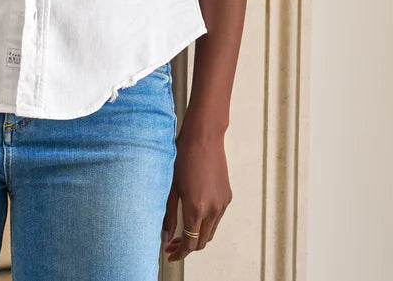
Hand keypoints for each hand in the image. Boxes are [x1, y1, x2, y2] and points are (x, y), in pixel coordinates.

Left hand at [161, 126, 232, 261]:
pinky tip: (194, 216)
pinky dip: (206, 223)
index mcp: (196, 208)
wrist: (204, 137)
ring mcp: (223, 204)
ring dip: (197, 236)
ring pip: (210, 231)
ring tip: (181, 232)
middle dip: (187, 247)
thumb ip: (169, 215)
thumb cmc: (183, 157)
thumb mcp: (172, 187)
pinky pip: (217, 218)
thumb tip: (165, 237)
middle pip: (201, 241)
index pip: (189, 243)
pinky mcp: (227, 197)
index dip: (179, 253)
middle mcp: (213, 209)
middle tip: (172, 245)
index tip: (170, 255)